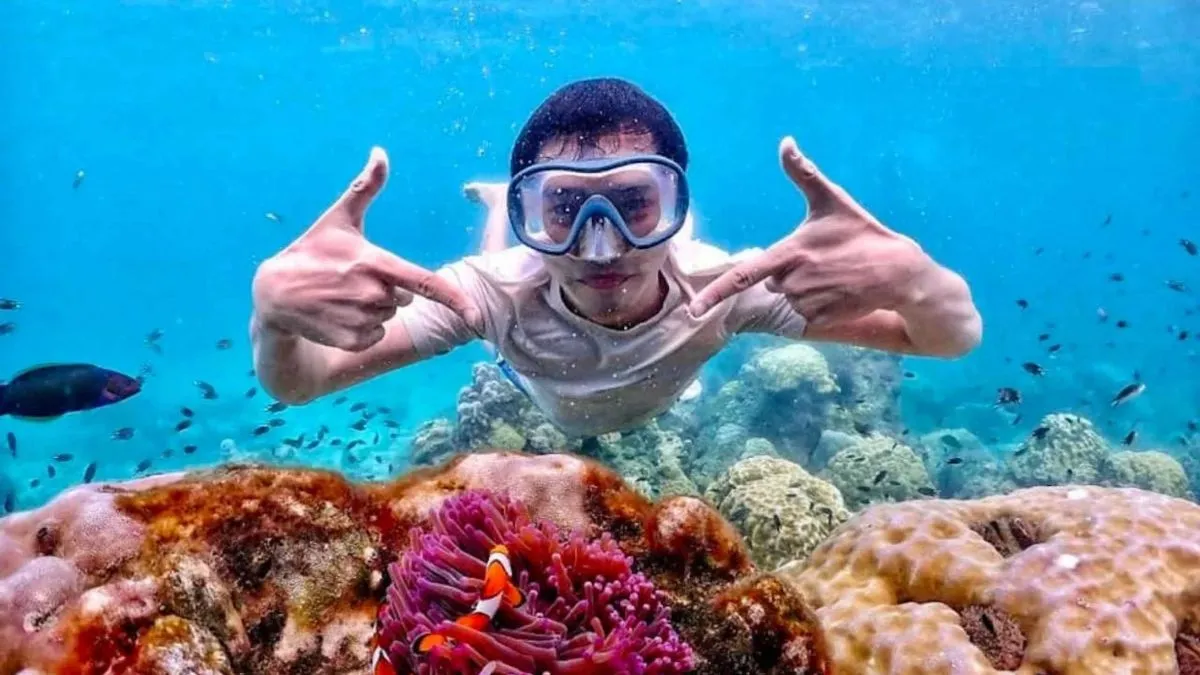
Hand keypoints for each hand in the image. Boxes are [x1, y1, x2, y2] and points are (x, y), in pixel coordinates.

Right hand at [252, 147, 481, 351]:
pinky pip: (375, 336)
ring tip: (343, 296)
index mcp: (375, 263)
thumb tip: (380, 151)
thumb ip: (365, 187)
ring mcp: (361, 319)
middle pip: (406, 298)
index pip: (425, 283)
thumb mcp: (338, 219)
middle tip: (354, 279)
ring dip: (374, 310)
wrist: (272, 294)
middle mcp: (371, 294)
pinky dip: (363, 329)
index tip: (477, 314)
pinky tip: (339, 315)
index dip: (455, 299)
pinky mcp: (350, 341)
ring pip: (390, 317)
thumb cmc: (311, 252)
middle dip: (387, 289)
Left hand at [689, 137, 932, 326]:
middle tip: (821, 258)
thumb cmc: (862, 232)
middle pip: (772, 281)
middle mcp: (795, 281)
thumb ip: (803, 173)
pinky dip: (817, 304)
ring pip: (788, 297)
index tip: (692, 310)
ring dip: (804, 288)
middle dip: (790, 271)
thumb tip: (786, 142)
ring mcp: (808, 303)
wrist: (899, 272)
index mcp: (791, 253)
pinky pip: (805, 313)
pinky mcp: (821, 319)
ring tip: (833, 274)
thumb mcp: (832, 200)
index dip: (714, 294)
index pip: (743, 275)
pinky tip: (838, 290)